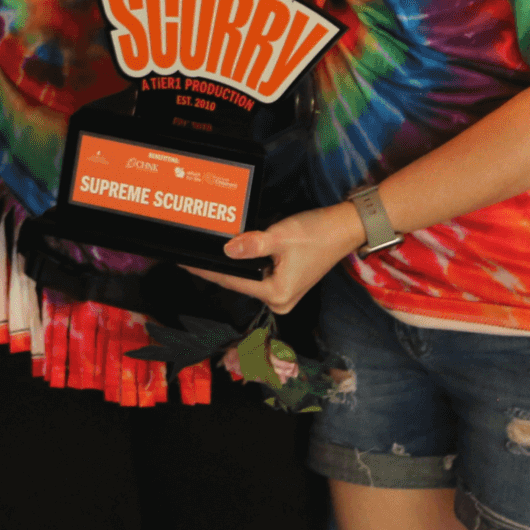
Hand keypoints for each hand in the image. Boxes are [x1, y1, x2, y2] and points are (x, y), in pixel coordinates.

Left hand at [185, 202, 365, 315]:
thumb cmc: (318, 234)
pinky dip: (246, 265)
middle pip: (238, 283)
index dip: (207, 270)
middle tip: (191, 255)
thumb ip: (252, 244)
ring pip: (248, 279)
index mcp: (277, 294)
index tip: (185, 262)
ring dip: (231, 266)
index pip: (233, 282)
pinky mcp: (285, 284)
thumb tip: (227, 251)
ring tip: (206, 254)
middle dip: (217, 269)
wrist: (343, 229)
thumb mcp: (281, 237)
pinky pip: (258, 276)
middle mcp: (279, 300)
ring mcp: (283, 294)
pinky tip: (232, 253)